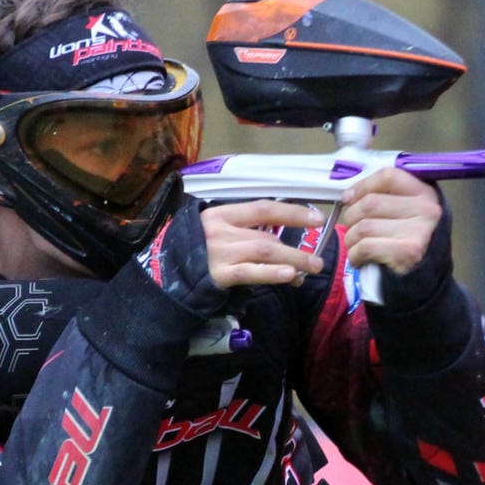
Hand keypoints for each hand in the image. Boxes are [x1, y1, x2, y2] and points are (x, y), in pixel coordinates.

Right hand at [199, 200, 326, 290]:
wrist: (164, 276)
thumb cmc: (196, 253)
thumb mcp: (216, 233)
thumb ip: (246, 235)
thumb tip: (284, 247)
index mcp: (222, 214)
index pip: (264, 208)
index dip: (293, 212)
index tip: (317, 219)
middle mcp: (221, 230)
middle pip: (267, 234)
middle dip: (297, 245)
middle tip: (320, 258)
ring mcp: (219, 252)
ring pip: (264, 251)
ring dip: (293, 259)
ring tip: (312, 267)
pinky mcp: (217, 275)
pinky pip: (250, 272)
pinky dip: (272, 273)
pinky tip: (289, 276)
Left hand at [339, 167, 441, 275]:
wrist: (423, 281)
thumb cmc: (408, 244)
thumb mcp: (406, 213)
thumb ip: (386, 198)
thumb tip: (349, 195)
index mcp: (425, 193)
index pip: (388, 176)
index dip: (362, 186)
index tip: (349, 198)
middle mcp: (427, 209)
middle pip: (371, 203)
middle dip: (352, 217)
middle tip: (352, 228)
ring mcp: (419, 231)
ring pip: (364, 226)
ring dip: (351, 239)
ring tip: (357, 246)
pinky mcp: (407, 252)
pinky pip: (365, 246)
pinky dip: (355, 255)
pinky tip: (360, 259)